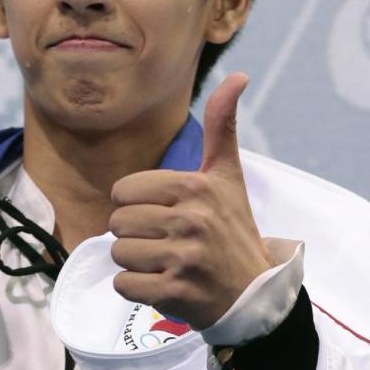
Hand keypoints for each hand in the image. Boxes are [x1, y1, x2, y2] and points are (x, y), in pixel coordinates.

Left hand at [108, 73, 272, 331]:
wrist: (252, 294)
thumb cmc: (232, 231)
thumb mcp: (228, 177)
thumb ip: (223, 127)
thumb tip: (238, 76)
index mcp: (195, 187)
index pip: (124, 191)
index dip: (134, 205)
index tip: (160, 214)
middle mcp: (190, 220)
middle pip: (117, 223)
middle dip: (132, 235)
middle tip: (161, 242)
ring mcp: (182, 258)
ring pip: (118, 254)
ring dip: (134, 262)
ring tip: (162, 262)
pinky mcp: (174, 292)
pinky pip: (123, 285)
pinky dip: (135, 288)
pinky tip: (160, 283)